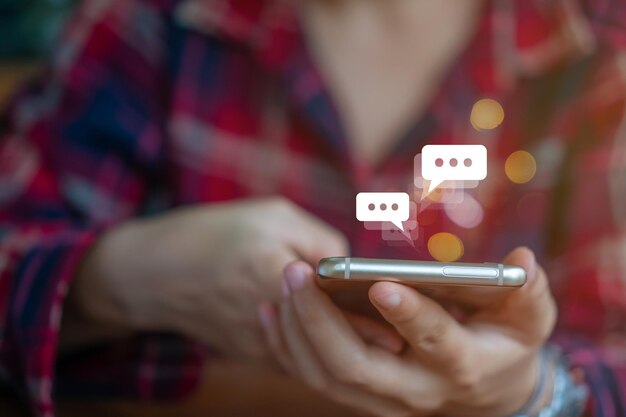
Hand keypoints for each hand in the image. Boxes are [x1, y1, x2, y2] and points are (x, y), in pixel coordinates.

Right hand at [64, 198, 396, 364]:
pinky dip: (323, 352)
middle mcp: (268, 319)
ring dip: (350, 352)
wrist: (151, 273)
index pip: (334, 310)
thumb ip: (320, 241)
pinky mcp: (252, 354)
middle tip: (406, 342)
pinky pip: (297, 358)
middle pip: (330, 342)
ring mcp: (259, 344)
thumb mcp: (272, 217)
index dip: (373, 321)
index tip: (404, 329)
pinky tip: (347, 344)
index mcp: (272, 276)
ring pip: (315, 357)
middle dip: (369, 343)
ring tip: (386, 347)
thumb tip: (351, 270)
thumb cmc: (215, 233)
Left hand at [261, 247, 556, 416]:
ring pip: (325, 375)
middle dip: (320, 321)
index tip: (380, 282)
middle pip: (356, 367)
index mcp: (461, 365)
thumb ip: (526, 291)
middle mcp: (415, 390)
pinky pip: (311, 376)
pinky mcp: (358, 394)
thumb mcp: (529, 318)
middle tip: (298, 272)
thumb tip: (522, 259)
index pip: (433, 343)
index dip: (409, 316)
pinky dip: (285, 346)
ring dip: (297, 329)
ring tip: (285, 281)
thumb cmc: (506, 344)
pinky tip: (271, 310)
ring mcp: (382, 398)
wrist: (486, 392)